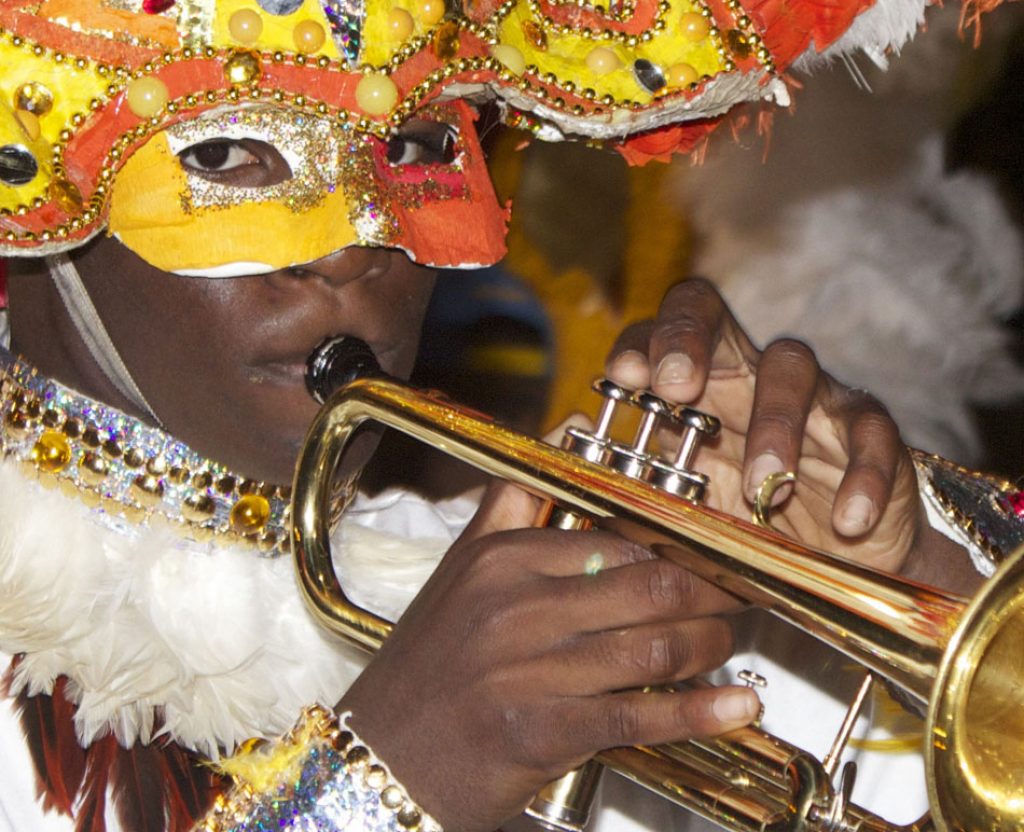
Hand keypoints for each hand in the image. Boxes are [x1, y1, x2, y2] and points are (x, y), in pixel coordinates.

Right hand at [340, 480, 758, 831]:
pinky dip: (699, 712)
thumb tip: (558, 440)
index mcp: (501, 558)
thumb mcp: (459, 571)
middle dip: (710, 595)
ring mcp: (528, 670)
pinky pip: (639, 715)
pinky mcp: (541, 732)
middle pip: (648, 588)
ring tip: (727, 645)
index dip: (676, 551)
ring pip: (652, 648)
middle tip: (738, 598)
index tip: (707, 558)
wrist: (381, 755)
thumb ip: (510, 507)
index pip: (616, 541)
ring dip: (709, 648)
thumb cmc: (428, 665)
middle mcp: (515, 606)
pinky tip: (736, 706)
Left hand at [606, 278, 978, 587]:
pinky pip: (873, 434)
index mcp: (699, 385)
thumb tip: (564, 455)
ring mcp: (811, 396)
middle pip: (714, 314)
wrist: (832, 568)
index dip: (640, 342)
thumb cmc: (745, 527)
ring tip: (767, 487)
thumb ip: (631, 480)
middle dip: (688, 337)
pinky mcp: (871, 433)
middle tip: (676, 385)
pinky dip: (863, 477)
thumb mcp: (682, 507)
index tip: (622, 379)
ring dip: (777, 424)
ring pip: (791, 367)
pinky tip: (847, 521)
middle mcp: (747, 374)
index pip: (661, 331)